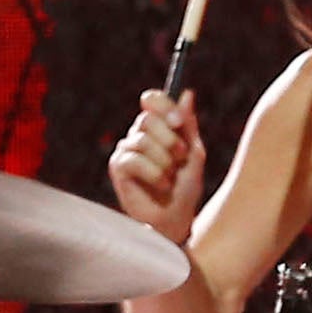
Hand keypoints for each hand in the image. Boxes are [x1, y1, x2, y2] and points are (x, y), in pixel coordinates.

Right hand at [108, 89, 204, 236]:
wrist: (177, 218)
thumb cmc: (185, 188)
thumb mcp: (193, 153)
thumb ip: (188, 125)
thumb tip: (186, 94)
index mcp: (157, 128)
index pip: (152, 100)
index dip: (164, 106)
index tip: (178, 122)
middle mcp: (138, 135)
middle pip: (147, 118)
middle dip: (169, 139)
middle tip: (181, 157)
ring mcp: (125, 151)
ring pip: (142, 140)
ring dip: (164, 161)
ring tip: (171, 177)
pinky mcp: (118, 168)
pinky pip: (134, 160)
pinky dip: (153, 173)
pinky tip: (162, 185)